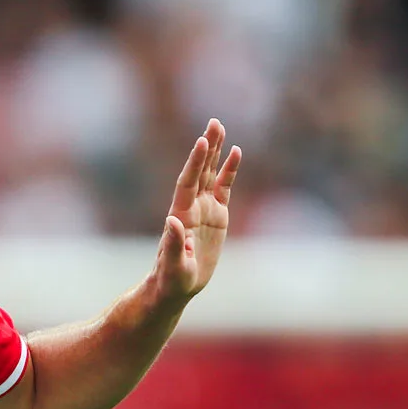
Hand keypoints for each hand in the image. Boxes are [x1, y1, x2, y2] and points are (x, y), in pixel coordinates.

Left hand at [154, 118, 241, 305]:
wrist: (176, 286)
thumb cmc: (171, 279)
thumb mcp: (175, 266)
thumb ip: (174, 244)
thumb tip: (173, 221)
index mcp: (181, 215)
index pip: (188, 182)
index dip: (195, 163)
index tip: (201, 141)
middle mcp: (191, 207)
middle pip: (200, 171)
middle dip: (207, 147)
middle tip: (214, 123)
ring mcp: (204, 209)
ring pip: (211, 174)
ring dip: (216, 152)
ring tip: (219, 127)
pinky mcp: (216, 216)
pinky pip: (224, 188)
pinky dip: (229, 170)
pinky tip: (236, 152)